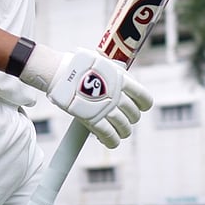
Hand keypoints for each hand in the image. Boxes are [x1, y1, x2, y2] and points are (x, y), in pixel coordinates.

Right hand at [19, 46, 152, 147]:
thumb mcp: (102, 62)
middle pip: (133, 114)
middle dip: (131, 119)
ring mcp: (106, 108)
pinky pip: (109, 135)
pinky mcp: (93, 119)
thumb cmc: (78, 64)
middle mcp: (117, 95)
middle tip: (125, 120)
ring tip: (120, 133)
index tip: (141, 107)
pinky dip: (112, 141)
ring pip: (124, 127)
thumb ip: (114, 71)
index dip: (144, 105)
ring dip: (123, 132)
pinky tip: (111, 142)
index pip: (143, 97)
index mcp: (122, 80)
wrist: (60, 72)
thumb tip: (121, 71)